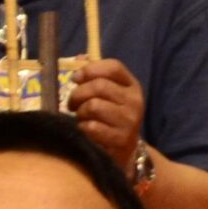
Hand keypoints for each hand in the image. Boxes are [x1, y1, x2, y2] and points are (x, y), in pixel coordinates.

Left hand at [67, 58, 146, 172]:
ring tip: (82, 118)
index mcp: (132, 86)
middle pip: (99, 86)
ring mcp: (129, 121)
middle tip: (72, 104)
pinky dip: (83, 128)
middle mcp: (135, 101)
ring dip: (80, 113)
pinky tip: (87, 131)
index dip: (90, 69)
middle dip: (78, 94)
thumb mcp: (110, 95)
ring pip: (93, 106)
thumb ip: (96, 76)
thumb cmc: (111, 117)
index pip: (113, 67)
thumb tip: (80, 57)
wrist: (126, 150)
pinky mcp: (121, 139)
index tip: (76, 78)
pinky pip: (91, 127)